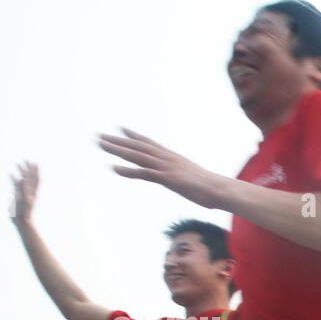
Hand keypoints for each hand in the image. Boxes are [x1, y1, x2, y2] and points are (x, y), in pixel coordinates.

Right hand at [10, 161, 38, 223]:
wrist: (22, 221)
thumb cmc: (24, 212)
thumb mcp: (25, 200)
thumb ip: (24, 189)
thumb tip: (23, 179)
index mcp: (32, 191)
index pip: (35, 179)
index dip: (35, 171)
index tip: (34, 162)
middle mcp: (29, 191)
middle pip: (30, 177)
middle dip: (28, 168)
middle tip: (26, 160)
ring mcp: (23, 193)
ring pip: (23, 180)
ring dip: (21, 172)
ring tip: (18, 163)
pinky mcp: (18, 195)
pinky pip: (16, 185)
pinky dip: (14, 178)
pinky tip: (11, 174)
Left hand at [99, 128, 226, 207]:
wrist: (221, 190)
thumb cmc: (212, 189)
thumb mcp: (195, 180)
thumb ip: (185, 179)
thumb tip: (186, 183)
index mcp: (173, 158)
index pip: (150, 143)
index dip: (134, 136)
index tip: (121, 129)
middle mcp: (167, 158)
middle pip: (138, 147)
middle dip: (118, 141)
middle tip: (99, 136)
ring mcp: (166, 168)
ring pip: (137, 155)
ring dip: (117, 149)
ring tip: (100, 144)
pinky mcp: (167, 178)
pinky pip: (143, 173)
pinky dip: (128, 170)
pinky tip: (114, 168)